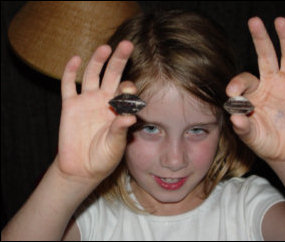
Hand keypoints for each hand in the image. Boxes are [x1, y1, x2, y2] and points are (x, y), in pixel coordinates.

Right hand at [56, 40, 136, 181]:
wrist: (82, 168)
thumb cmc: (104, 157)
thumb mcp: (115, 145)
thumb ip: (120, 130)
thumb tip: (130, 116)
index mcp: (119, 109)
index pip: (126, 91)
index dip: (129, 88)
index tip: (130, 92)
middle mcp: (104, 100)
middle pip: (112, 75)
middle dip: (119, 60)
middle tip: (127, 45)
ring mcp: (87, 101)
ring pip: (92, 75)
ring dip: (97, 61)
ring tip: (105, 48)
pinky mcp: (70, 106)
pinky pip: (68, 86)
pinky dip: (70, 72)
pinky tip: (75, 59)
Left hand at [226, 17, 284, 162]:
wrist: (283, 152)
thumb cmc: (262, 140)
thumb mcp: (249, 135)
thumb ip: (243, 127)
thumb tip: (235, 118)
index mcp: (253, 93)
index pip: (244, 80)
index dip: (237, 84)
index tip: (232, 94)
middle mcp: (269, 84)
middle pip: (265, 56)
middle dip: (260, 39)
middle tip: (254, 21)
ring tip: (280, 21)